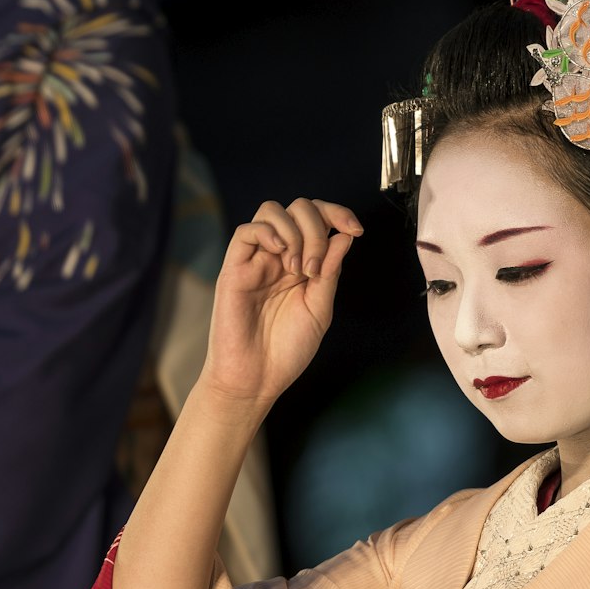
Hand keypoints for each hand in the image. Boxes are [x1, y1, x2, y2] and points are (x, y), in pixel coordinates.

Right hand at [198, 198, 361, 410]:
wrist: (256, 379)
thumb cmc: (286, 351)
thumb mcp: (320, 308)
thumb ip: (331, 271)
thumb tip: (345, 236)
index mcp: (302, 264)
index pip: (318, 220)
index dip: (338, 214)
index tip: (355, 230)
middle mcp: (279, 257)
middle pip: (299, 209)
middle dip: (317, 229)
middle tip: (315, 268)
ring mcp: (256, 261)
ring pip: (272, 211)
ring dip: (294, 232)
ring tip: (296, 268)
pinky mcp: (234, 269)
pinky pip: (246, 232)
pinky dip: (268, 232)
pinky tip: (280, 254)